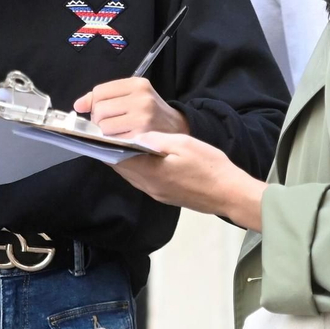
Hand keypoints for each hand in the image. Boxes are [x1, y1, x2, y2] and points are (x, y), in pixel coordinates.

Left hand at [74, 78, 189, 136]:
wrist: (176, 127)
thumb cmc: (149, 111)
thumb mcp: (131, 96)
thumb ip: (103, 97)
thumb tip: (78, 106)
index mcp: (137, 84)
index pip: (99, 92)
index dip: (95, 104)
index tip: (103, 111)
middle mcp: (141, 98)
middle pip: (99, 110)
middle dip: (100, 120)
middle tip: (112, 123)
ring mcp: (143, 118)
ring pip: (104, 127)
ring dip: (105, 133)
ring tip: (118, 132)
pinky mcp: (142, 136)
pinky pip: (113, 140)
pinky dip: (113, 142)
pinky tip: (123, 140)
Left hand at [112, 133, 264, 228]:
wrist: (229, 193)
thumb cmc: (209, 166)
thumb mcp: (183, 144)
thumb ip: (156, 140)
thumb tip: (136, 135)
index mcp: (150, 173)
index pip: (117, 159)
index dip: (107, 146)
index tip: (100, 132)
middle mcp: (149, 186)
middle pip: (121, 169)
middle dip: (112, 153)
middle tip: (108, 135)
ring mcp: (156, 193)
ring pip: (131, 176)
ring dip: (124, 161)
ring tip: (122, 143)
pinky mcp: (164, 196)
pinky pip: (142, 180)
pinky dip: (136, 168)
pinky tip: (141, 157)